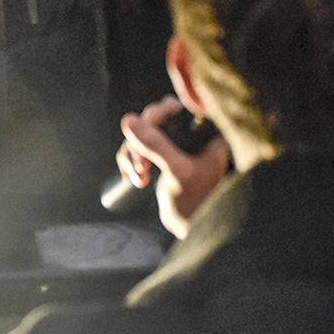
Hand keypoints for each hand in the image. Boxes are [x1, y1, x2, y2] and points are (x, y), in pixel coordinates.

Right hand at [117, 94, 230, 239]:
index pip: (175, 107)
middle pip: (153, 118)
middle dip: (141, 143)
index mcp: (204, 129)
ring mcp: (174, 141)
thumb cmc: (197, 201)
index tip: (144, 137)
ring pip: (140, 132)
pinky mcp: (161, 152)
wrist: (193, 227)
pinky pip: (136, 145)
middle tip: (142, 168)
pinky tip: (133, 178)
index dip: (155, 118)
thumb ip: (156, 145)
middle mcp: (190, 130)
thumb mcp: (177, 171)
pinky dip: (129, 160)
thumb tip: (128, 120)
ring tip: (138, 178)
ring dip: (132, 154)